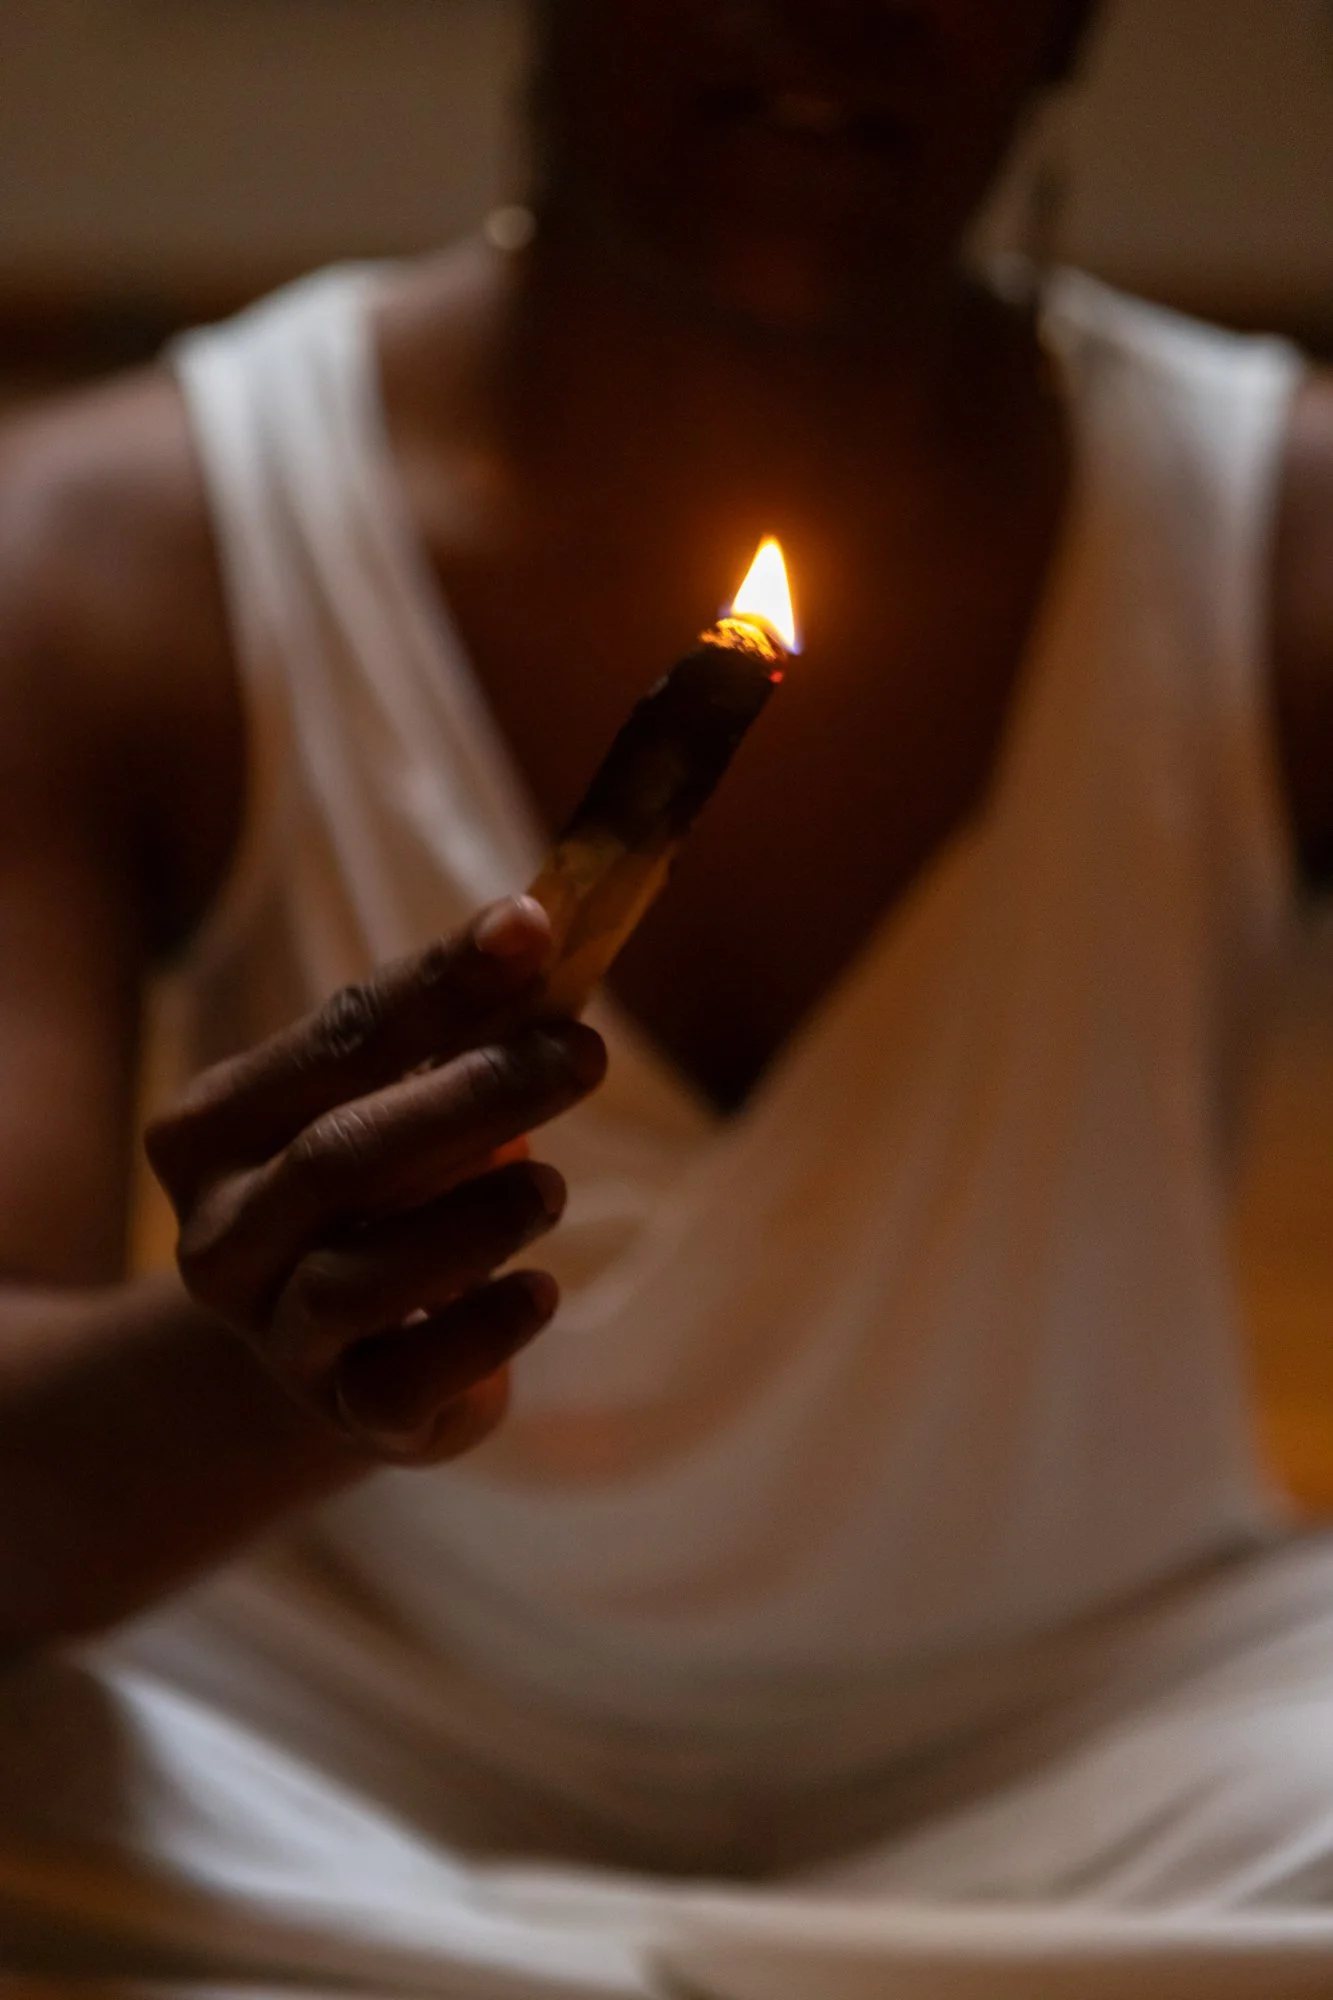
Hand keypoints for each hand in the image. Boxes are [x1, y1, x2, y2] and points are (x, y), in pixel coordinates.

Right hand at [145, 897, 604, 1463]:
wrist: (343, 1349)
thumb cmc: (383, 1189)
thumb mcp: (402, 1100)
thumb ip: (463, 1029)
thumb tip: (543, 933)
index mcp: (215, 1132)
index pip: (333, 1041)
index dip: (435, 984)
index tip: (530, 927)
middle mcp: (222, 1236)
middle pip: (338, 1158)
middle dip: (471, 1097)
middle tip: (581, 1055)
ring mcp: (278, 1336)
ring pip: (358, 1280)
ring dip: (471, 1221)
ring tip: (549, 1186)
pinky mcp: (350, 1413)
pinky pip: (406, 1381)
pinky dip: (481, 1333)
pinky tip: (539, 1292)